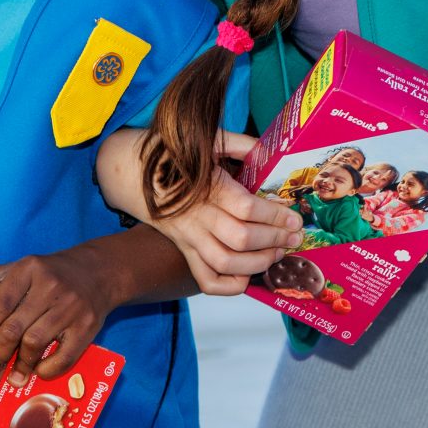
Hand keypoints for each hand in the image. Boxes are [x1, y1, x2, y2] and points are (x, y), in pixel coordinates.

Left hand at [0, 248, 119, 391]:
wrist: (99, 272)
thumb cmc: (48, 275)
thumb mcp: (18, 269)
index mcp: (27, 270)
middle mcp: (50, 286)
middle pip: (14, 328)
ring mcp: (71, 306)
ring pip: (36, 343)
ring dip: (20, 367)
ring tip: (11, 380)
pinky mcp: (88, 325)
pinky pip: (64, 355)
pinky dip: (48, 368)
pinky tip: (38, 371)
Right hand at [150, 131, 303, 294]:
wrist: (133, 173)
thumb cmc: (173, 155)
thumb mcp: (204, 142)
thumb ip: (238, 144)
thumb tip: (269, 150)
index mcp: (205, 187)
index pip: (246, 208)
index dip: (275, 215)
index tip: (294, 217)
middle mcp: (197, 216)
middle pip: (240, 238)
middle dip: (274, 240)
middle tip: (295, 236)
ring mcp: (189, 237)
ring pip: (225, 263)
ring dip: (258, 263)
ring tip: (278, 253)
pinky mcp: (184, 250)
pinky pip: (205, 279)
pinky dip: (230, 286)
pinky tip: (249, 275)